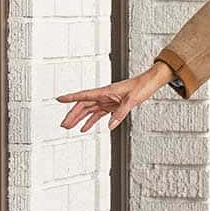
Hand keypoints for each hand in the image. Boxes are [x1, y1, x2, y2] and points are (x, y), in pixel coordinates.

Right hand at [57, 62, 174, 132]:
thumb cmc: (141, 86)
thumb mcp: (132, 100)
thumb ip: (120, 113)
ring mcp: (107, 101)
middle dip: (72, 115)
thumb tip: (110, 126)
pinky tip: (85, 128)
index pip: (83, 95)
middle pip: (83, 105)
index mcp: (105, 92)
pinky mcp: (112, 105)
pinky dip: (91, 121)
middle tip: (64, 125)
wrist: (150, 82)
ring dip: (78, 119)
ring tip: (69, 127)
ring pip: (88, 110)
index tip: (59, 99)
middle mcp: (103, 96)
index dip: (70, 98)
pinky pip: (98, 114)